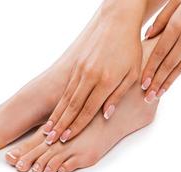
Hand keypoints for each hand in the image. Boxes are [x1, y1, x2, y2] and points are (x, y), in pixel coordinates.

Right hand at [43, 0, 145, 144]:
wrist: (116, 23)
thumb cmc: (129, 49)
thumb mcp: (132, 74)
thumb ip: (118, 96)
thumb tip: (106, 115)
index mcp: (105, 81)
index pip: (87, 110)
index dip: (77, 126)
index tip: (67, 138)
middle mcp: (89, 77)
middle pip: (72, 106)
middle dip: (61, 125)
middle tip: (50, 139)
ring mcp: (81, 70)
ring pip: (66, 98)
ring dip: (57, 115)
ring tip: (48, 128)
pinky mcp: (77, 65)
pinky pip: (67, 87)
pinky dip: (60, 101)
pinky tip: (56, 110)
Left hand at [142, 0, 180, 102]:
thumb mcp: (176, 2)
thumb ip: (161, 20)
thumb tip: (147, 37)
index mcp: (177, 25)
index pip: (159, 53)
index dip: (150, 70)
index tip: (142, 83)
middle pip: (168, 64)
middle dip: (157, 82)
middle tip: (147, 96)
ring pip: (180, 67)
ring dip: (168, 82)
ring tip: (157, 94)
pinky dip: (179, 74)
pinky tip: (171, 82)